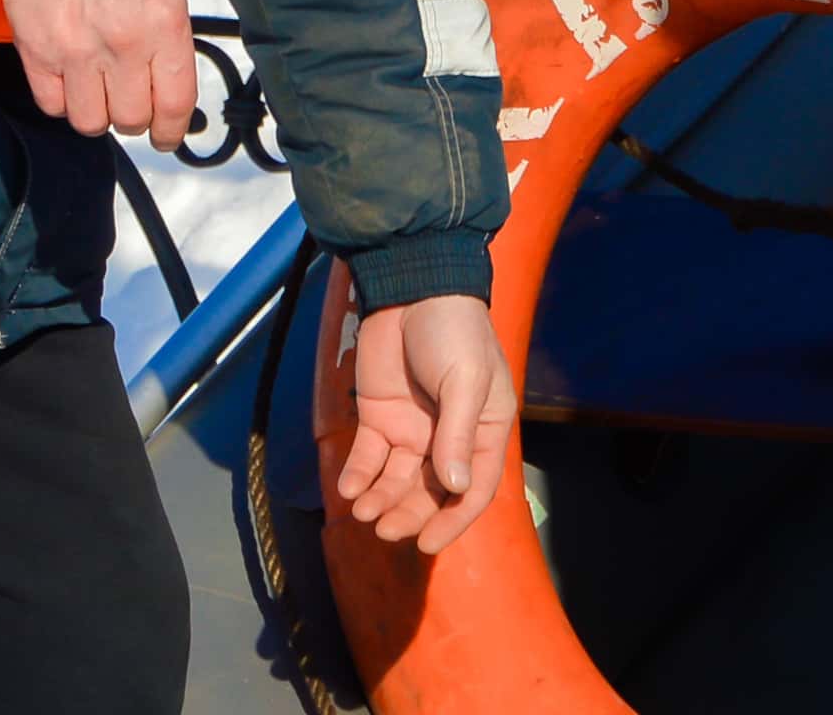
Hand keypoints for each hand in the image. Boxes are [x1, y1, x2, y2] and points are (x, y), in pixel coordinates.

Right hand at [0, 0, 195, 141]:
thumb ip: (166, 36)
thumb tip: (165, 82)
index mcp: (165, 25)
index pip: (175, 103)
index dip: (171, 131)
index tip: (167, 137)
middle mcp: (125, 46)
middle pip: (132, 119)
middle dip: (134, 117)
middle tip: (128, 101)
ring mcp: (78, 54)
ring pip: (91, 122)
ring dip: (96, 113)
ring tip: (95, 91)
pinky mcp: (38, 55)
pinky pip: (53, 106)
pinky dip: (61, 101)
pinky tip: (67, 80)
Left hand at [337, 291, 518, 554]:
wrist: (414, 289)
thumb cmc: (455, 333)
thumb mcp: (467, 381)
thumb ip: (457, 435)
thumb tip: (456, 489)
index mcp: (483, 431)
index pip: (474, 489)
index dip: (454, 520)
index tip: (427, 543)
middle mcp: (448, 438)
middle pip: (430, 491)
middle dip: (409, 513)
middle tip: (385, 529)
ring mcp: (412, 430)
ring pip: (397, 480)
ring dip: (382, 500)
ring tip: (364, 512)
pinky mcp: (379, 418)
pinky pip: (368, 457)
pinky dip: (359, 476)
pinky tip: (349, 489)